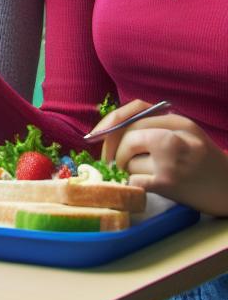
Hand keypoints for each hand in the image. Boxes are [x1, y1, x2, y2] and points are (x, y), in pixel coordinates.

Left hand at [92, 101, 227, 216]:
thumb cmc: (203, 160)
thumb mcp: (185, 132)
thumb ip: (153, 122)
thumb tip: (111, 126)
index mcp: (179, 123)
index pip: (133, 114)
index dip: (109, 124)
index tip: (96, 135)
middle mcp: (174, 138)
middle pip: (126, 137)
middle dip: (114, 151)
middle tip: (114, 161)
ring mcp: (170, 162)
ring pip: (127, 160)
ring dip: (127, 169)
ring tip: (146, 173)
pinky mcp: (166, 185)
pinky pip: (131, 179)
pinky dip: (131, 183)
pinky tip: (145, 184)